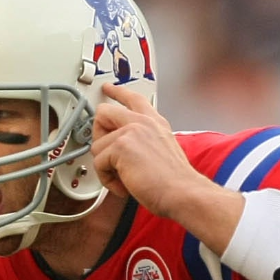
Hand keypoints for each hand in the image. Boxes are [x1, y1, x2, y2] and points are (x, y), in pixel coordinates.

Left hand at [91, 83, 215, 219]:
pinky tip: (124, 185)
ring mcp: (131, 131)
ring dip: (106, 167)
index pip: (133, 98)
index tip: (107, 87)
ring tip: (125, 178)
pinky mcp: (121, 146)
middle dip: (98, 135)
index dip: (116, 92)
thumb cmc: (174, 181)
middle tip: (107, 155)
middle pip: (103, 112)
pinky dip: (107, 180)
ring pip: (97, 146)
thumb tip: (119, 149)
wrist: (182, 192)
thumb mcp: (161, 151)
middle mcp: (143, 122)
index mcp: (154, 122)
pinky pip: (98, 163)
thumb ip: (142, 142)